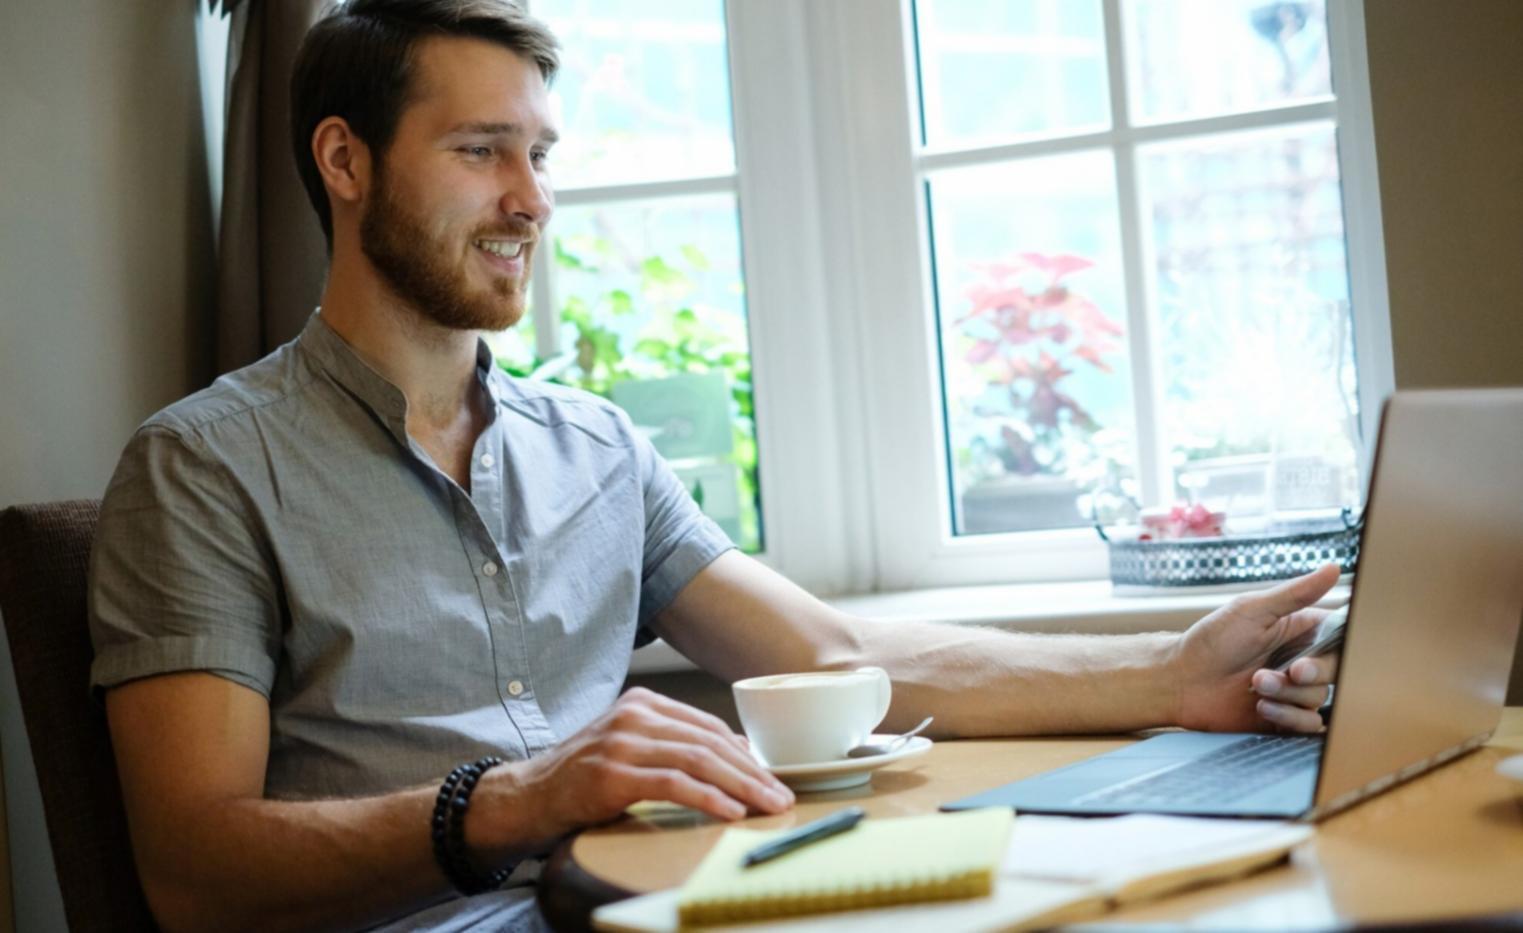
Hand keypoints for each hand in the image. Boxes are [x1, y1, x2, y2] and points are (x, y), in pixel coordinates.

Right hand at [469, 687, 793, 861]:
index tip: (773, 777)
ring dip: (741, 786)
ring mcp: (622, 742)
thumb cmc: (585, 777)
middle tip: (781, 795)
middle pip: (709, 742)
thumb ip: (675, 746)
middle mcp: (634, 716)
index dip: (746, 754)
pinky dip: (708, 798)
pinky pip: (673, 784)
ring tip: (767, 805)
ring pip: (698, 761)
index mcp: (643, 704)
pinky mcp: (613, 774)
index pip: (708, 726)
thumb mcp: (631, 748)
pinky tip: (731, 811)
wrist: (529, 795)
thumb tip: (738, 757)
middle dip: (753, 772)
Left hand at [1170, 564, 1341, 732]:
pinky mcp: (1283, 717)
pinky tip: (1262, 707)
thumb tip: (1334, 568)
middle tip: (1291, 670)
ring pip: (1319, 698)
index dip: (1340, 645)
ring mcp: (1292, 691)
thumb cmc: (1211, 641)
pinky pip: (1308, 725)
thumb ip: (1295, 594)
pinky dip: (1288, 717)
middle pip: (1336, 671)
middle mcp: (1300, 660)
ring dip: (1289, 694)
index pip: (1340, 636)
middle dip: (1315, 672)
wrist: (1181, 681)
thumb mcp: (1252, 610)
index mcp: (1299, 630)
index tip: (1323, 647)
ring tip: (1256, 684)